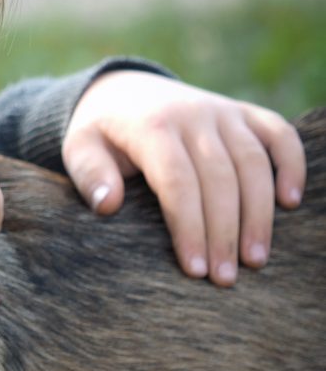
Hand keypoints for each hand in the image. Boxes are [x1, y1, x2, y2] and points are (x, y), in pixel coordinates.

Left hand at [63, 71, 305, 285]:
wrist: (123, 91)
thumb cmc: (100, 134)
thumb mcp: (79, 149)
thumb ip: (90, 176)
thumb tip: (109, 205)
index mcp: (152, 126)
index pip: (177, 181)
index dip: (188, 226)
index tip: (193, 269)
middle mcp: (193, 115)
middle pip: (219, 179)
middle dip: (224, 232)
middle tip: (225, 279)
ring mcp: (223, 112)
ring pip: (253, 162)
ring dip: (258, 214)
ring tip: (255, 260)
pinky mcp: (243, 113)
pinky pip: (278, 134)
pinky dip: (291, 164)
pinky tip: (290, 203)